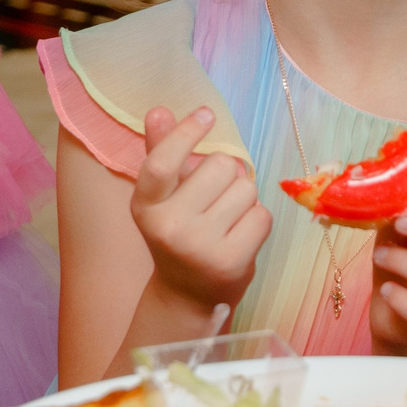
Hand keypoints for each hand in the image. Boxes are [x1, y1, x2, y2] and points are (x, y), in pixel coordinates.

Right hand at [131, 106, 269, 315]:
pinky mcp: (230, 262)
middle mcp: (167, 227)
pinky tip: (238, 237)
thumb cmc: (180, 233)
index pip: (161, 163)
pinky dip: (257, 222)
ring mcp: (198, 247)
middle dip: (227, 176)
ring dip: (244, 200)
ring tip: (225, 222)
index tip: (206, 115)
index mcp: (145, 207)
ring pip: (246, 189)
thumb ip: (163, 152)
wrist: (188, 295)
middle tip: (214, 201)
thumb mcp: (164, 197)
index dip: (184, 134)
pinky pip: (262, 216)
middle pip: (221, 166)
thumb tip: (159, 111)